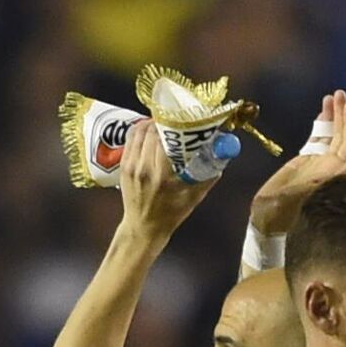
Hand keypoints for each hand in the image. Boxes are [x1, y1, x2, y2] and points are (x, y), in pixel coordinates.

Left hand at [116, 112, 229, 240]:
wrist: (143, 227)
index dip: (174, 126)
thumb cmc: (171, 214)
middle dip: (164, 122)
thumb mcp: (193, 197)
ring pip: (140, 132)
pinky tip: (150, 128)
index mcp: (163, 177)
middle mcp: (145, 169)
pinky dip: (140, 129)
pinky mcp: (124, 165)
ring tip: (163, 121)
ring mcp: (131, 166)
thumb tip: (222, 152)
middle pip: (152, 133)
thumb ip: (208, 175)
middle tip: (176, 119)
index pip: (165, 141)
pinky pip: (131, 139)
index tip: (185, 120)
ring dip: (151, 123)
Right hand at [247, 89, 345, 238]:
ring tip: (333, 96)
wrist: (269, 223)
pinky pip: (319, 138)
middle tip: (341, 94)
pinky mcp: (308, 162)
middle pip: (344, 136)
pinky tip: (323, 110)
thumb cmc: (287, 216)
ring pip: (332, 135)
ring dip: (334, 115)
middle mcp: (331, 168)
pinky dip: (322, 124)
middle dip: (344, 115)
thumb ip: (329, 178)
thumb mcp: (307, 196)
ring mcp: (320, 164)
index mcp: (334, 175)